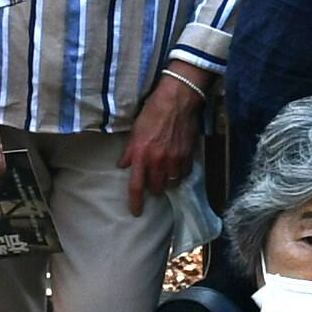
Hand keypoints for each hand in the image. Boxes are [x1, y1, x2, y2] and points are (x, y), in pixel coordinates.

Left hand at [119, 71, 206, 213]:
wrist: (177, 100)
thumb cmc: (153, 111)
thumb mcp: (135, 130)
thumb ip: (130, 151)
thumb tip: (123, 165)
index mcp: (141, 154)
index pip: (137, 186)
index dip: (136, 202)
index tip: (136, 212)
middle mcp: (158, 161)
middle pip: (157, 188)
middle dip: (154, 189)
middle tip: (153, 183)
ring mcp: (175, 159)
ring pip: (172, 183)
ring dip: (168, 181)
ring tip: (165, 174)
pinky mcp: (188, 155)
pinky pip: (184, 173)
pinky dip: (180, 172)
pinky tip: (177, 165)